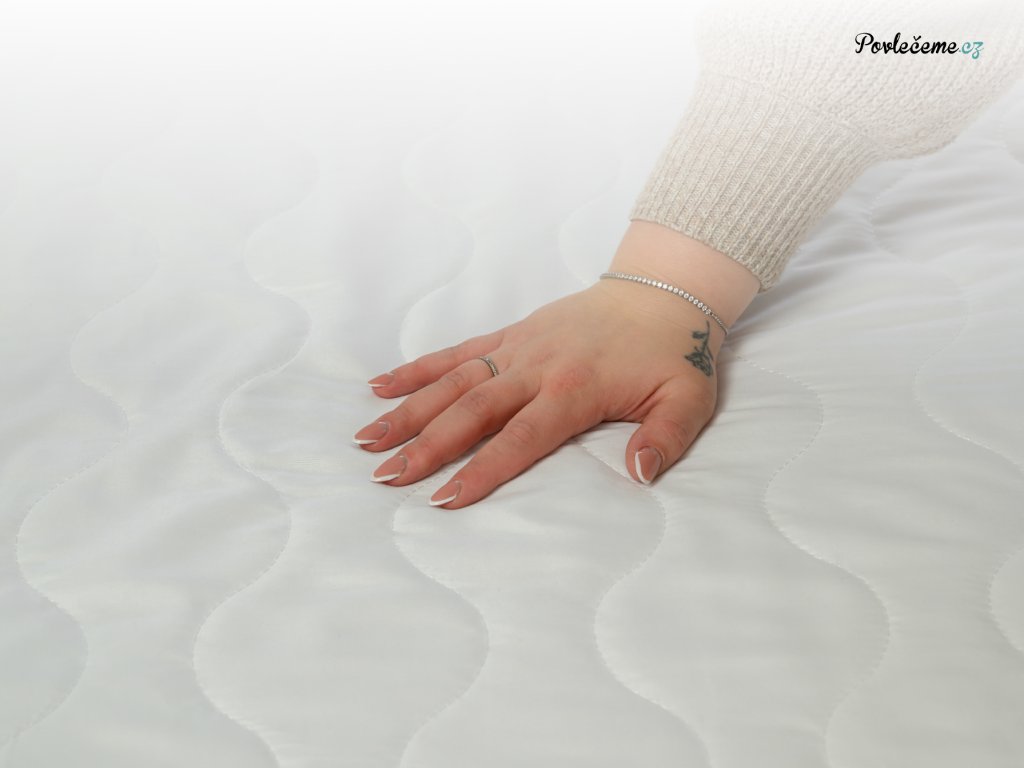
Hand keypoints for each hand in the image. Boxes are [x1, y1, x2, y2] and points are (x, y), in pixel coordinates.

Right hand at [354, 221, 759, 508]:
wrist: (661, 291)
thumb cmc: (673, 353)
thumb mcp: (688, 399)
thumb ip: (664, 438)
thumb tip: (639, 475)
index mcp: (574, 390)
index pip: (520, 438)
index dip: (482, 470)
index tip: (444, 499)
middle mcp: (536, 368)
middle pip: (471, 411)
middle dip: (426, 445)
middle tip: (386, 476)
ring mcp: (517, 347)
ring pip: (453, 381)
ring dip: (409, 410)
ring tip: (368, 439)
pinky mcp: (510, 333)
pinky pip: (458, 351)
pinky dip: (419, 369)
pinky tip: (381, 385)